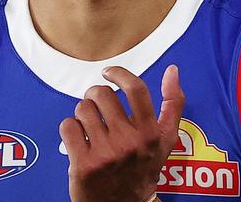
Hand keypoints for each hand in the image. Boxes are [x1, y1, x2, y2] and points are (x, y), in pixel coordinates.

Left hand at [59, 65, 184, 201]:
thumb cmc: (142, 170)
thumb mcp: (165, 140)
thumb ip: (172, 104)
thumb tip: (172, 71)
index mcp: (151, 133)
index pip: (136, 89)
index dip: (119, 74)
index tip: (109, 73)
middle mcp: (129, 142)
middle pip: (102, 95)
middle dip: (95, 96)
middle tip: (97, 107)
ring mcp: (106, 154)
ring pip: (82, 109)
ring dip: (82, 113)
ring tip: (89, 126)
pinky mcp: (83, 164)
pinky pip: (67, 126)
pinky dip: (70, 130)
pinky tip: (79, 140)